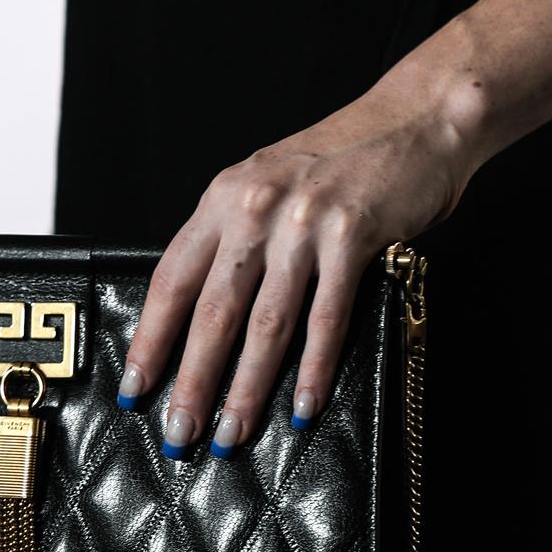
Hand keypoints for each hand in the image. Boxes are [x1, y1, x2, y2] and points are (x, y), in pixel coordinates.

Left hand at [116, 85, 477, 458]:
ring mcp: (302, 224)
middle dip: (192, 382)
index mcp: (223, 200)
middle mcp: (254, 209)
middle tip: (179, 433)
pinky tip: (303, 406)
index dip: (150, 340)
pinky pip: (326, 319)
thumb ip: (235, 240)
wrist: (417, 118)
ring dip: (247, 389)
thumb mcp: (267, 187)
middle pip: (212, 313)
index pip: (171, 281)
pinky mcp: (352, 237)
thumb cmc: (341, 161)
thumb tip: (204, 317)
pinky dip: (314, 369)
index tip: (134, 388)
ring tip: (232, 434)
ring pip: (265, 324)